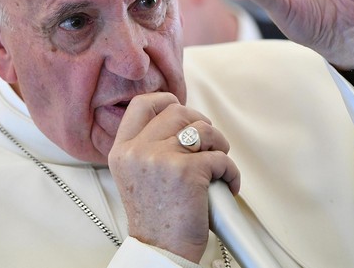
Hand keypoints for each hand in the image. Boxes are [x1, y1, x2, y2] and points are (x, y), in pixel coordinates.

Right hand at [108, 92, 239, 262]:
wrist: (161, 252)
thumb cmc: (155, 219)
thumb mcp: (136, 176)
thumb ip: (148, 146)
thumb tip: (181, 123)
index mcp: (122, 150)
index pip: (142, 104)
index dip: (166, 101)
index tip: (182, 112)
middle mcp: (138, 150)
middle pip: (178, 112)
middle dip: (201, 123)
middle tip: (208, 143)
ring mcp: (162, 158)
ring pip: (204, 130)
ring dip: (219, 145)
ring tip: (219, 164)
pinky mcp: (188, 171)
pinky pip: (221, 157)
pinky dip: (231, 171)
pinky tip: (228, 184)